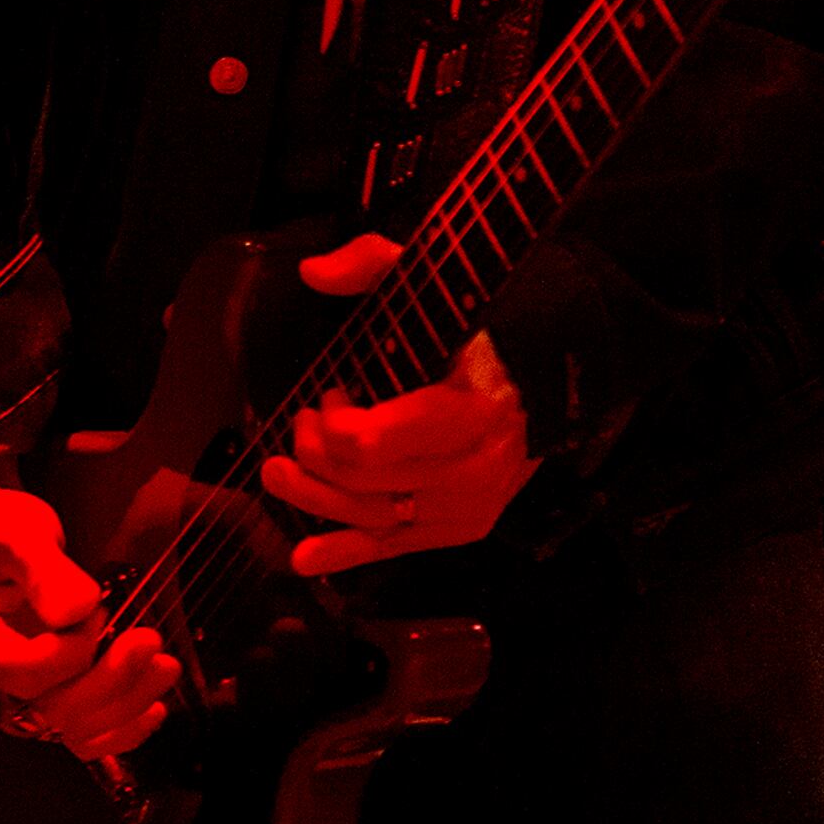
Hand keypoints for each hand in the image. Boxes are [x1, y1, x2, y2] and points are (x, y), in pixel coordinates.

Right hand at [0, 473, 178, 757]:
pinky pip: (79, 734)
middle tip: (149, 639)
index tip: (99, 612)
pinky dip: (119, 728)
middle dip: (108, 680)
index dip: (68, 654)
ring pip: (71, 728)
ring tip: (164, 666)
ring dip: (124, 705)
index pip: (21, 672)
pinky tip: (152, 708)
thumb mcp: (15, 531)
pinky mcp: (43, 697)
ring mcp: (14, 694)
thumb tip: (76, 610)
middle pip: (49, 708)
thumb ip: (43, 568)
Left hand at [256, 234, 538, 573]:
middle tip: (306, 418)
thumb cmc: (482, 336)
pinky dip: (344, 554)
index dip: (334, 425)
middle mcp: (468, 471)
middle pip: (360, 480)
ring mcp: (463, 508)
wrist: (547, 391)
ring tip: (276, 472)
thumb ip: (374, 265)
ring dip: (311, 496)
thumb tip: (312, 271)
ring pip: (367, 516)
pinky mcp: (456, 530)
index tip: (335, 391)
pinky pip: (393, 547)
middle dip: (314, 449)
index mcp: (468, 411)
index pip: (374, 443)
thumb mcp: (440, 286)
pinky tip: (303, 558)